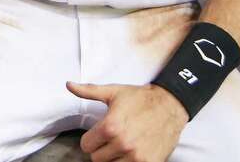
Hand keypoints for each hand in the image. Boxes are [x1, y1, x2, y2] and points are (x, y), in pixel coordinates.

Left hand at [67, 82, 187, 161]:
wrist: (170, 106)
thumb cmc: (141, 99)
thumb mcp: (114, 92)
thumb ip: (89, 91)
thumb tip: (69, 85)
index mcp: (110, 127)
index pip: (86, 145)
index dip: (91, 138)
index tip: (99, 134)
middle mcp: (122, 144)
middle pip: (96, 158)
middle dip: (102, 149)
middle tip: (112, 138)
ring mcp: (135, 157)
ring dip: (114, 158)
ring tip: (122, 145)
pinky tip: (132, 152)